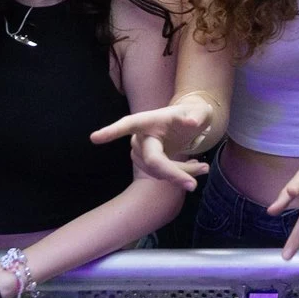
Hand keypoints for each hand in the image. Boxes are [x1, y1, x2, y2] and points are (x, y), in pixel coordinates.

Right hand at [89, 95, 217, 187]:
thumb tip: (192, 123)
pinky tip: (195, 168)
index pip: (129, 124)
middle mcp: (141, 135)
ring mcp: (142, 150)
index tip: (95, 138)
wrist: (191, 122)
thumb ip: (198, 115)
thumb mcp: (201, 112)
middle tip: (193, 185)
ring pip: (159, 171)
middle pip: (152, 160)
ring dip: (182, 174)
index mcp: (150, 119)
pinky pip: (161, 174)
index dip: (112, 131)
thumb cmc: (194, 115)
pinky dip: (179, 175)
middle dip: (173, 173)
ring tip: (203, 167)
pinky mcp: (146, 162)